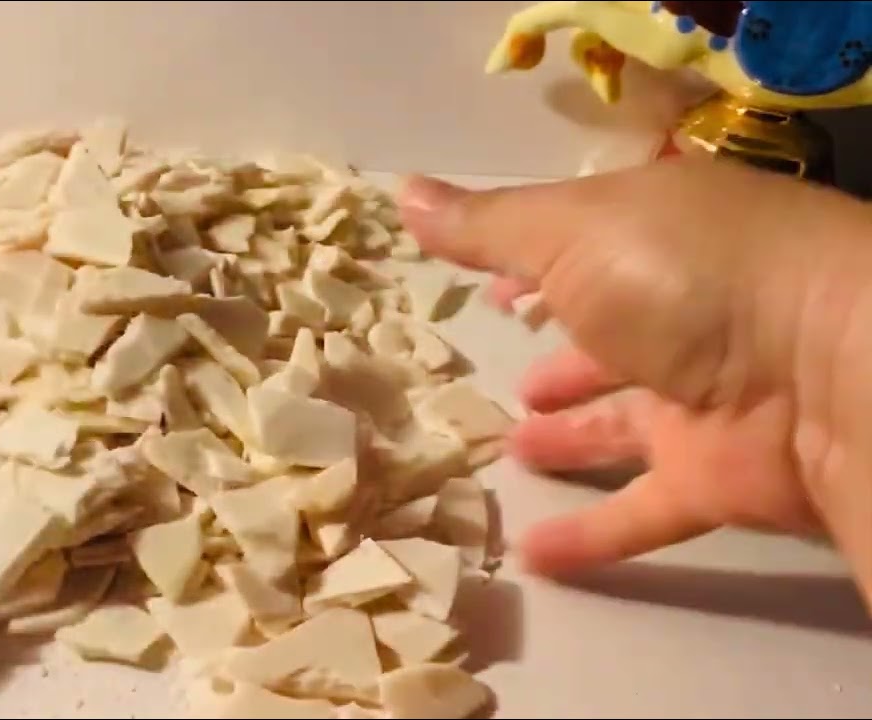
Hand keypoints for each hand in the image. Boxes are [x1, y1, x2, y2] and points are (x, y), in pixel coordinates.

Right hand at [399, 157, 871, 607]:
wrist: (827, 372)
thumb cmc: (683, 277)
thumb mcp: (568, 232)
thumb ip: (485, 227)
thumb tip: (401, 192)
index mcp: (656, 237)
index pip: (584, 246)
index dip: (532, 266)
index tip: (488, 291)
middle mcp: (684, 311)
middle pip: (608, 336)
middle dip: (558, 355)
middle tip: (506, 382)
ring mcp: (704, 396)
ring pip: (624, 422)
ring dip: (570, 436)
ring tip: (508, 449)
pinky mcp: (716, 475)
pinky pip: (642, 507)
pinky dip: (591, 534)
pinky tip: (531, 556)